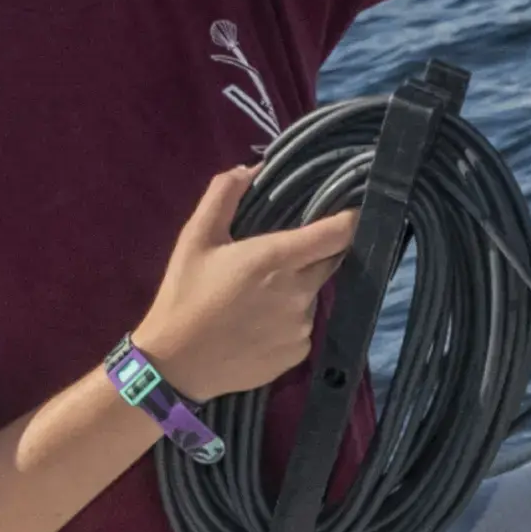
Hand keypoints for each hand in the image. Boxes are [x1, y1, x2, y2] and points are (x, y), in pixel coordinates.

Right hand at [136, 170, 369, 398]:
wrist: (177, 363)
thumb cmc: (184, 295)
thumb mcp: (195, 238)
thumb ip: (223, 195)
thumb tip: (251, 168)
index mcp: (276, 258)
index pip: (337, 234)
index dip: (350, 221)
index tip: (353, 212)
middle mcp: (299, 291)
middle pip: (329, 263)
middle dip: (315, 254)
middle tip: (283, 257)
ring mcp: (302, 325)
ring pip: (313, 296)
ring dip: (297, 290)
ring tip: (258, 297)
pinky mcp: (300, 352)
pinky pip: (304, 327)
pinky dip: (289, 320)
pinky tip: (258, 325)